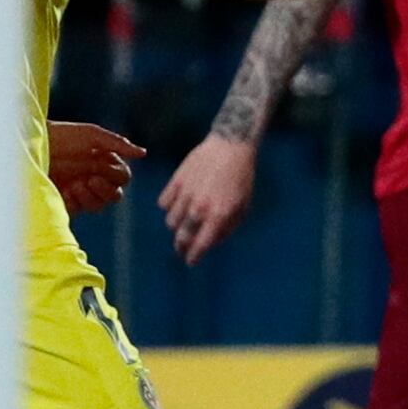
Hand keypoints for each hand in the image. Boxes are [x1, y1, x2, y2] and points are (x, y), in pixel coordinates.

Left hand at [45, 122, 145, 214]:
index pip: (122, 177)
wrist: (29, 146)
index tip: (101, 167)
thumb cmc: (60, 136)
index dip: (115, 174)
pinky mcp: (65, 202)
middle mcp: (93, 178)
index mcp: (102, 163)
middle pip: (116, 194)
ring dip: (92, 196)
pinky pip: (81, 210)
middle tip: (90, 179)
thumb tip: (143, 153)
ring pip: (101, 205)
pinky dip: (77, 201)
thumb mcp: (91, 134)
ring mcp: (79, 192)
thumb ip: (118, 143)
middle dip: (106, 188)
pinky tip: (66, 191)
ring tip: (75, 184)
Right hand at [158, 132, 256, 258]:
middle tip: (181, 250)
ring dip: (176, 226)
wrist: (230, 147)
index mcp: (219, 215)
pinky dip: (169, 207)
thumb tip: (211, 241)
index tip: (191, 262)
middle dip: (181, 247)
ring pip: (171, 221)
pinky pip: (164, 203)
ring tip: (184, 223)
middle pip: (181, 236)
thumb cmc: (241, 178)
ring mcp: (186, 194)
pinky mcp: (176, 181)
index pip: (201, 244)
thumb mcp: (243, 206)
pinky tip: (177, 204)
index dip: (194, 256)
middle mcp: (200, 207)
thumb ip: (228, 227)